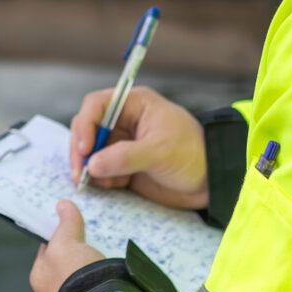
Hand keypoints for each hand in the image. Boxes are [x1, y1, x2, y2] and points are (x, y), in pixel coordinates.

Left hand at [29, 200, 104, 291]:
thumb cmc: (73, 274)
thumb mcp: (66, 242)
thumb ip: (66, 223)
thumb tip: (63, 204)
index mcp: (39, 277)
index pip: (47, 249)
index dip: (59, 234)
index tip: (71, 223)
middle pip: (66, 263)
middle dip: (78, 251)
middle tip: (93, 236)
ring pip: (84, 276)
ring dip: (94, 265)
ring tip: (108, 251)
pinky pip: (99, 287)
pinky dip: (105, 278)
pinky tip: (115, 269)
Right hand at [65, 85, 209, 210]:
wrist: (211, 182)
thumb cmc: (194, 155)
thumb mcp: (161, 152)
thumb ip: (126, 157)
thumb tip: (93, 164)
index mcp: (135, 105)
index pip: (96, 105)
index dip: (85, 125)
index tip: (84, 150)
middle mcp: (124, 121)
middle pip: (87, 128)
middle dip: (80, 150)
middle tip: (79, 173)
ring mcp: (122, 144)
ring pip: (91, 151)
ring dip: (87, 167)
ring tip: (94, 182)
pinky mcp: (123, 166)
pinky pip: (100, 170)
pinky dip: (99, 179)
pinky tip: (111, 186)